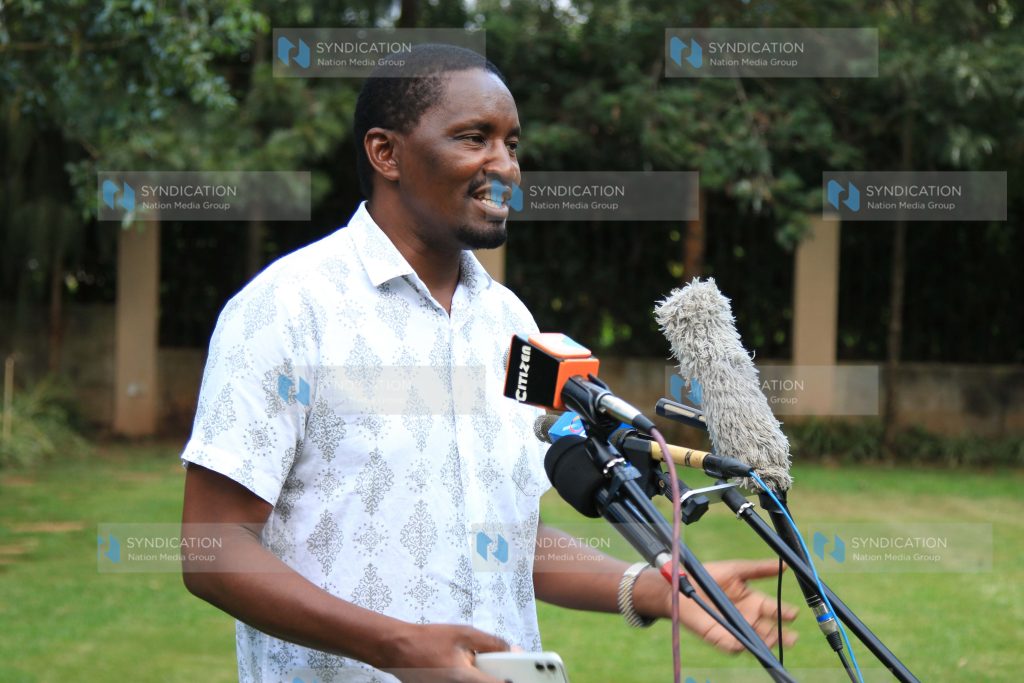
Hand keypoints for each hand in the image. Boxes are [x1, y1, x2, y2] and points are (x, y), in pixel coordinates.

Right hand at [382, 623, 509, 682]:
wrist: (398, 649)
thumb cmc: (429, 639)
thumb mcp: (464, 634)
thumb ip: (491, 643)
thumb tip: (512, 651)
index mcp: (466, 679)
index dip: (512, 680)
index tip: (521, 674)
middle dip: (498, 677)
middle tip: (501, 666)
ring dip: (484, 677)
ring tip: (477, 665)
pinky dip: (472, 678)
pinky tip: (465, 669)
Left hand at [667, 559, 799, 652]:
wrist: (682, 586)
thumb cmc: (708, 576)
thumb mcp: (735, 570)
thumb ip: (758, 569)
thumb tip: (783, 566)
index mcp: (753, 601)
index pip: (774, 610)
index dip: (784, 613)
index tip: (793, 614)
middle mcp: (747, 617)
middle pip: (769, 630)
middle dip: (782, 635)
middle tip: (791, 637)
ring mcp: (735, 628)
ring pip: (755, 641)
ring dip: (765, 643)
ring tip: (772, 640)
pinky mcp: (720, 637)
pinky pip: (733, 646)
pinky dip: (739, 646)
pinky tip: (744, 644)